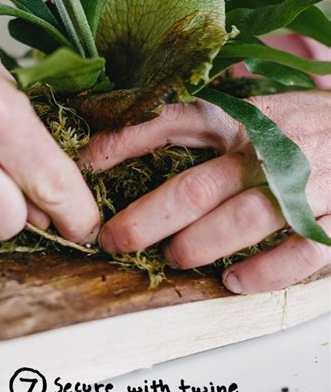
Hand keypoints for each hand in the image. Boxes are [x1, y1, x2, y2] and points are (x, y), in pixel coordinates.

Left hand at [81, 91, 330, 292]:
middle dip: (148, 218)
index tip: (86, 163)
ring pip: (242, 221)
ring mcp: (305, 186)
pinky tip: (233, 282)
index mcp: (243, 118)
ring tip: (173, 260)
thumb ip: (208, 121)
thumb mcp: (257, 108)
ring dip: (199, 246)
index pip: (175, 121)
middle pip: (198, 186)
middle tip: (114, 240)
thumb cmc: (304, 124)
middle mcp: (269, 150)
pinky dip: (263, 272)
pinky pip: (298, 254)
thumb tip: (134, 127)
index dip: (126, 141)